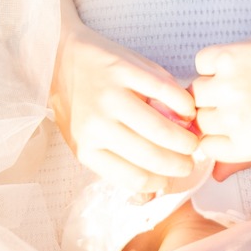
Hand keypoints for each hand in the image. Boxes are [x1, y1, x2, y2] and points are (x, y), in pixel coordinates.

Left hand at [50, 19, 201, 196]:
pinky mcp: (123, 69)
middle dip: (182, 164)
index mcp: (86, 147)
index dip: (163, 182)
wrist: (57, 56)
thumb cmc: (78, 102)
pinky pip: (167, 93)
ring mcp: (110, 95)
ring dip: (188, 139)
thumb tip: (151, 194)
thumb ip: (116, 162)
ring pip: (163, 130)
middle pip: (154, 158)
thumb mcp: (86, 138)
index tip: (173, 177)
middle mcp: (96, 124)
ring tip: (192, 139)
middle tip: (190, 159)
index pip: (135, 178)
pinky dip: (185, 105)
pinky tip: (187, 110)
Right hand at [193, 20, 250, 168]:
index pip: (207, 146)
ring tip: (239, 80)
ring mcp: (229, 88)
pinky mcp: (226, 58)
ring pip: (195, 92)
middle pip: (199, 120)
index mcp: (250, 145)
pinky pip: (201, 62)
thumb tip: (216, 175)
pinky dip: (213, 60)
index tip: (229, 123)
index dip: (216, 134)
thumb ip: (244, 159)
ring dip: (210, 85)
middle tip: (240, 97)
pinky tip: (239, 62)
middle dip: (214, 110)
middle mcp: (237, 119)